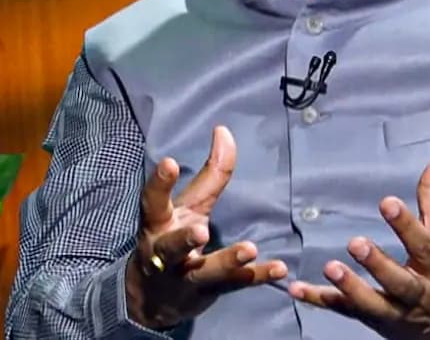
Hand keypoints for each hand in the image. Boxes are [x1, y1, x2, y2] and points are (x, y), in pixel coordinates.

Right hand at [125, 125, 288, 328]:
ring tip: (249, 249)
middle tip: (200, 230)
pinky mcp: (207, 293)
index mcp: (158, 224)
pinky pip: (234, 285)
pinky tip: (279, 268)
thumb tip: (224, 131)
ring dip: (227, 261)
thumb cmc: (171, 237)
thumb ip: (209, 174)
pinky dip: (256, 277)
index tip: (169, 162)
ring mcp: (185, 277)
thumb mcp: (187, 206)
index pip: (153, 202)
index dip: (159, 183)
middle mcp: (166, 253)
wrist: (151, 299)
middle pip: (172, 247)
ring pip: (205, 271)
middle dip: (184, 240)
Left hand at [288, 153, 429, 339]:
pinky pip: (343, 311)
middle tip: (355, 242)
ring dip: (349, 288)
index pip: (423, 245)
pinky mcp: (371, 319)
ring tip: (330, 267)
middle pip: (398, 281)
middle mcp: (416, 292)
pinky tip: (296, 288)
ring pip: (371, 303)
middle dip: (377, 264)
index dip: (407, 225)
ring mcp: (393, 310)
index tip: (387, 202)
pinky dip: (319, 300)